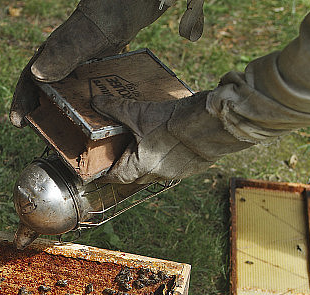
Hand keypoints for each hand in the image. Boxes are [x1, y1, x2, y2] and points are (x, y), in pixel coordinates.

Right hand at [10, 0, 173, 127]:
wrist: (122, 13)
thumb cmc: (97, 23)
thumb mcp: (79, 41)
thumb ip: (61, 56)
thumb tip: (37, 75)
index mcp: (48, 59)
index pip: (28, 83)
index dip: (21, 103)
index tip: (17, 122)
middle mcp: (58, 68)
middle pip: (44, 94)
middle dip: (41, 115)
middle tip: (42, 136)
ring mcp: (74, 74)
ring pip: (63, 98)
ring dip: (62, 116)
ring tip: (64, 136)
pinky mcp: (90, 77)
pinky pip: (83, 97)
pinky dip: (83, 111)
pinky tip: (91, 124)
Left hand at [90, 91, 253, 183]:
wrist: (213, 124)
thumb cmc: (174, 122)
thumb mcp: (139, 113)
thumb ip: (116, 108)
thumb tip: (96, 101)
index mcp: (139, 167)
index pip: (115, 177)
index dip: (105, 172)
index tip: (99, 169)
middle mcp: (157, 175)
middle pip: (134, 176)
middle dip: (125, 167)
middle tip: (120, 154)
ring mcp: (176, 173)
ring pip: (155, 173)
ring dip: (148, 163)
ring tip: (145, 148)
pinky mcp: (193, 168)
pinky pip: (175, 168)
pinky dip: (168, 159)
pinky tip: (170, 145)